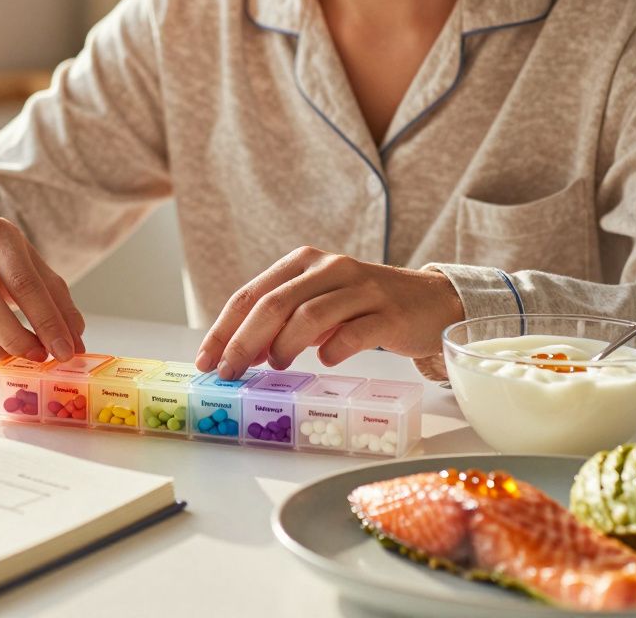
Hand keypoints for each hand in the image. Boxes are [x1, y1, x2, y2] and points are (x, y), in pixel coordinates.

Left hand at [195, 247, 463, 378]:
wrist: (429, 301)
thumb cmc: (362, 307)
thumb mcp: (317, 305)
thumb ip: (280, 322)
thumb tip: (239, 353)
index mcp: (303, 262)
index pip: (251, 294)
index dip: (224, 329)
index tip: (206, 361)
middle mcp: (329, 268)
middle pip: (274, 304)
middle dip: (243, 342)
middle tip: (230, 373)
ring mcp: (361, 288)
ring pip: (309, 315)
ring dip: (284, 346)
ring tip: (278, 366)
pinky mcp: (389, 312)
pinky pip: (353, 333)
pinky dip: (333, 350)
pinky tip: (326, 361)